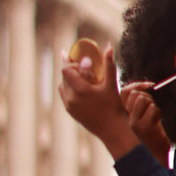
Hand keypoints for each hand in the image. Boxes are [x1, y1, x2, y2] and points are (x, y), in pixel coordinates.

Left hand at [58, 46, 136, 160]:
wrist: (112, 130)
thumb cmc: (113, 106)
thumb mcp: (111, 84)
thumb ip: (108, 64)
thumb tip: (109, 46)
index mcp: (80, 89)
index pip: (66, 70)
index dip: (71, 63)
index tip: (78, 60)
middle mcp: (71, 98)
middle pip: (64, 77)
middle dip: (71, 70)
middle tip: (79, 65)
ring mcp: (69, 106)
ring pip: (63, 87)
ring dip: (69, 80)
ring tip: (80, 76)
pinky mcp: (71, 112)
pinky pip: (65, 96)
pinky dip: (70, 90)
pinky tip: (80, 88)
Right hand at [120, 81, 170, 164]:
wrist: (153, 157)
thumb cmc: (149, 137)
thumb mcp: (140, 119)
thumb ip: (138, 106)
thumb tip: (144, 86)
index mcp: (122, 116)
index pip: (124, 92)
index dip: (137, 85)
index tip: (150, 85)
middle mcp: (124, 119)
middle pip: (136, 94)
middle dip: (148, 98)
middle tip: (151, 110)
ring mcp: (133, 123)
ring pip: (144, 99)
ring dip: (153, 107)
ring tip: (153, 119)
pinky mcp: (143, 127)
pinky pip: (152, 109)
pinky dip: (158, 114)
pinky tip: (156, 124)